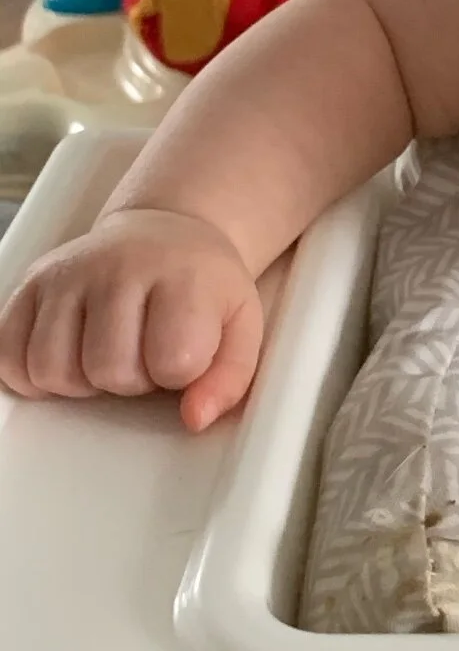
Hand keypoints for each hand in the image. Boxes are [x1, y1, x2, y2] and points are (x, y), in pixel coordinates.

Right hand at [0, 207, 263, 429]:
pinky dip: (33, 375)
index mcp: (183, 278)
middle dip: (131, 381)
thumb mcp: (243, 327)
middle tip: (145, 355)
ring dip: (82, 382)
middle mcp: (118, 268)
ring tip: (108, 355)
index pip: (173, 361)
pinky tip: (68, 358)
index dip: (179, 375)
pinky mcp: (30, 284)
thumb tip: (195, 419)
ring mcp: (68, 274)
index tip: (185, 354)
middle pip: (108, 370)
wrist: (168, 232)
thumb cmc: (203, 285)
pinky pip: (8, 355)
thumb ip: (230, 380)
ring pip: (52, 369)